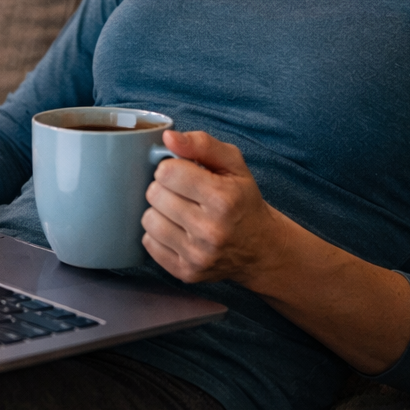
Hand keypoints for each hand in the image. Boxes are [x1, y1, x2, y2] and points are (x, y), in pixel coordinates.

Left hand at [141, 129, 278, 286]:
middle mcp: (210, 230)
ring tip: (179, 211)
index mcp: (222, 198)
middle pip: (154, 194)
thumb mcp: (233, 164)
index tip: (184, 173)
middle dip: (165, 188)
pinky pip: (149, 244)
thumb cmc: (243, 201)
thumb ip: (202, 144)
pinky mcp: (186, 272)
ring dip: (160, 211)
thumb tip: (168, 137)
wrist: (260, 248)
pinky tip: (178, 230)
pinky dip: (159, 234)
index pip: (167, 172)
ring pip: (148, 220)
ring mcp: (197, 255)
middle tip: (183, 193)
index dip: (172, 167)